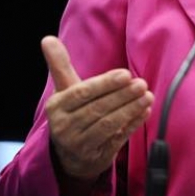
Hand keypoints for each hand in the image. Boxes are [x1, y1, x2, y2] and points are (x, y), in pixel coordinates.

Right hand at [42, 35, 153, 181]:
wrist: (69, 155)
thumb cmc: (71, 113)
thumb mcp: (64, 91)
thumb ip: (59, 65)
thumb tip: (47, 38)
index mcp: (56, 107)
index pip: (82, 94)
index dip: (104, 84)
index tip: (125, 74)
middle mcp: (64, 128)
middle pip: (96, 109)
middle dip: (121, 96)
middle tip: (141, 83)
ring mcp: (80, 145)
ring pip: (108, 125)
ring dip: (130, 109)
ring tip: (147, 96)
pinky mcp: (96, 157)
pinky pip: (117, 139)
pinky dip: (132, 124)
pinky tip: (145, 111)